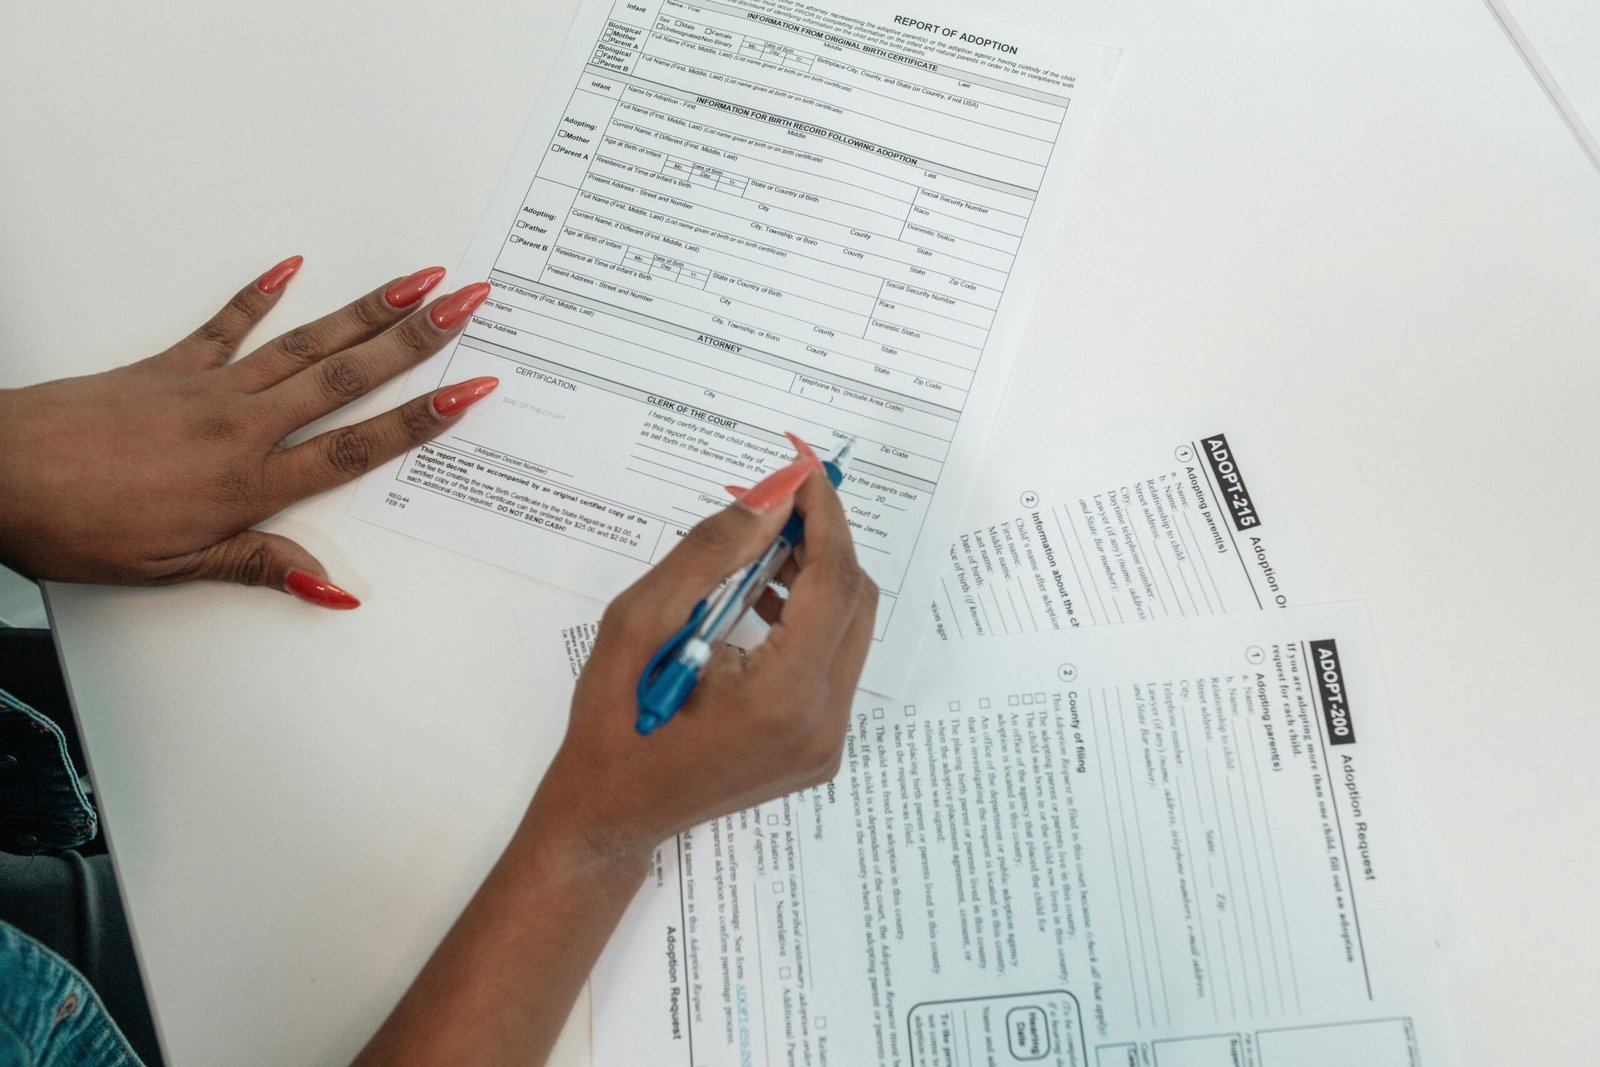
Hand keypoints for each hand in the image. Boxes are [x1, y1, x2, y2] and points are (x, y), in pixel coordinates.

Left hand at [0, 256, 498, 607]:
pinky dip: (260, 294)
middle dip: (417, 338)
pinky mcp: (169, 366)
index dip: (421, 418)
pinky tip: (292, 267)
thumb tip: (332, 587)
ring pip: (305, 343)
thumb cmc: (80, 526)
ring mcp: (208, 388)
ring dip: (366, 310)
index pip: (357, 446)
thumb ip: (259, 566)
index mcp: (249, 483)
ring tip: (416, 280)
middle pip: (348, 378)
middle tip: (469, 302)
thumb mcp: (175, 570)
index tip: (470, 388)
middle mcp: (242, 425)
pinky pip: (225, 325)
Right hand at [531, 450, 876, 866]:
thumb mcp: (639, 624)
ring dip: (816, 581)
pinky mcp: (821, 750)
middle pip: (854, 603)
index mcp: (780, 697)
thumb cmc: (612, 726)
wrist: (610, 819)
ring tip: (761, 555)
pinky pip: (834, 666)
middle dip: (822, 543)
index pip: (833, 583)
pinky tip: (764, 603)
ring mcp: (827, 744)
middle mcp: (821, 724)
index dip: (824, 518)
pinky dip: (810, 622)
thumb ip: (710, 554)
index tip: (802, 472)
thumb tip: (770, 499)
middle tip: (775, 508)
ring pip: (850, 632)